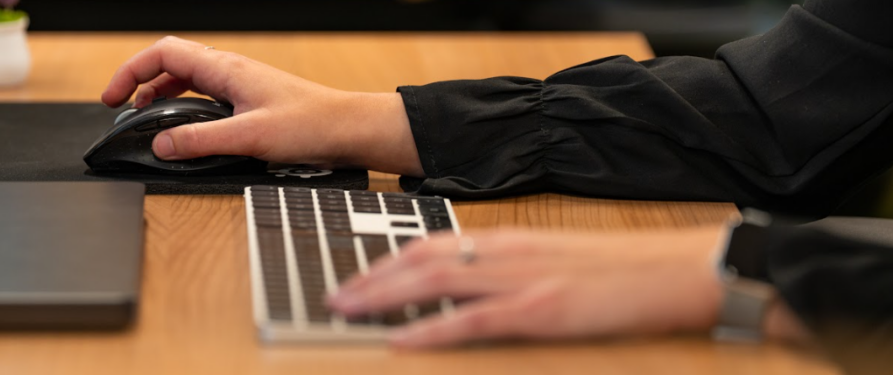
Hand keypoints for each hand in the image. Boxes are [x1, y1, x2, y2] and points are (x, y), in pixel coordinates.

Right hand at [101, 36, 423, 175]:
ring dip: (161, 99)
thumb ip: (201, 141)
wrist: (349, 130)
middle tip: (121, 112)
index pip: (163, 54)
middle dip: (140, 85)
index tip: (112, 98)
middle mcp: (230, 72)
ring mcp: (239, 86)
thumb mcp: (249, 136)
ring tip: (146, 121)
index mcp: (225, 69)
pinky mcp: (249, 103)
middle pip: (170, 66)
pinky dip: (185, 111)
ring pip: (187, 83)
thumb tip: (162, 144)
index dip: (131, 71)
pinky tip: (185, 132)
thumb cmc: (312, 125)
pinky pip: (206, 99)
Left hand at [329, 227, 729, 347]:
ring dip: (385, 296)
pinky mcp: (544, 309)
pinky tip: (403, 338)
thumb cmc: (623, 270)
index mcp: (511, 240)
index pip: (433, 242)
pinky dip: (432, 329)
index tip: (355, 273)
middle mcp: (508, 252)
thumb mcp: (556, 261)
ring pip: (436, 282)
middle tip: (333, 294)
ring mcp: (524, 280)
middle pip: (422, 259)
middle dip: (371, 278)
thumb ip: (510, 268)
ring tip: (347, 309)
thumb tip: (469, 286)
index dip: (388, 259)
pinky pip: (474, 321)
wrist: (682, 268)